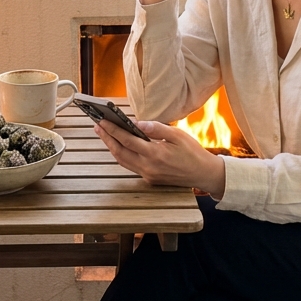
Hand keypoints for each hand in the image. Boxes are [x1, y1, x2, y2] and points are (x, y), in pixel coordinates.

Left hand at [95, 119, 226, 197]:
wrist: (203, 174)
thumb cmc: (193, 152)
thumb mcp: (177, 135)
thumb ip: (156, 128)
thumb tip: (137, 123)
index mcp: (155, 154)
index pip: (127, 140)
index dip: (112, 130)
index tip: (102, 121)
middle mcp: (148, 167)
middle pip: (119, 152)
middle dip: (106, 138)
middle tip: (97, 125)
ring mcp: (148, 174)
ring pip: (122, 161)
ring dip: (111, 147)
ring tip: (104, 134)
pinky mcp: (149, 178)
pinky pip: (130, 165)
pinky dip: (122, 154)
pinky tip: (119, 145)